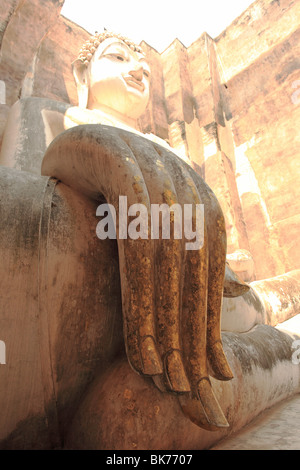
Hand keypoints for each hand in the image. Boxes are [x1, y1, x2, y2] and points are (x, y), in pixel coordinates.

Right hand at [42, 124, 233, 429]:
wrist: (87, 144)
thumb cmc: (126, 189)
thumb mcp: (168, 223)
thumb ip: (201, 257)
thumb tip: (242, 292)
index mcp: (208, 209)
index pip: (211, 281)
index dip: (212, 329)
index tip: (214, 374)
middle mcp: (193, 196)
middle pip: (194, 281)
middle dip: (190, 339)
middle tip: (187, 389)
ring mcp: (162, 186)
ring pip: (168, 273)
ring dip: (165, 330)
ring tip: (164, 378)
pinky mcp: (129, 179)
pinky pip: (137, 254)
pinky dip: (140, 301)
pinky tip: (140, 341)